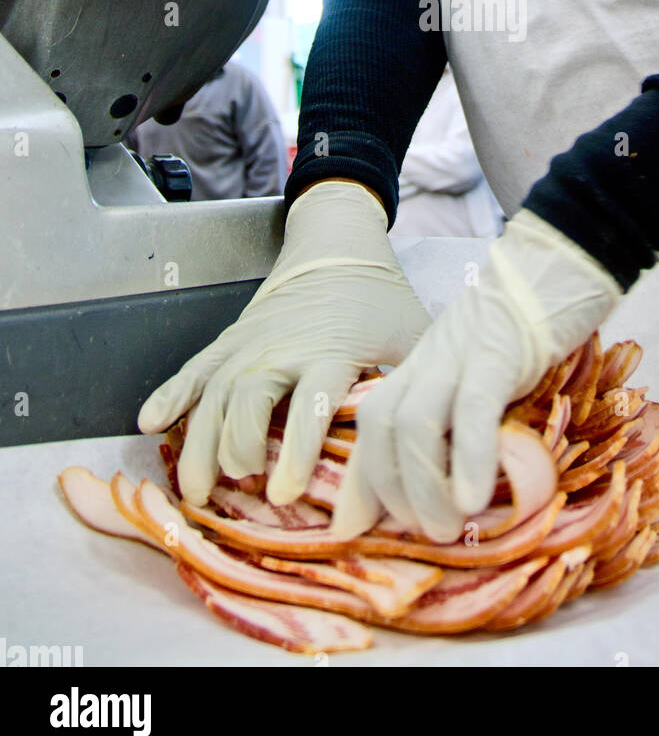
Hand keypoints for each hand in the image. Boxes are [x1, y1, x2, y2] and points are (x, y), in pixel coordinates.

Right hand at [137, 181, 431, 506]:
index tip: (285, 491)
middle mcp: (285, 348)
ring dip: (201, 441)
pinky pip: (195, 367)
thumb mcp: (412, 337)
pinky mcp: (232, 338)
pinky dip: (172, 394)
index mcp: (333, 351)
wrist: (339, 245)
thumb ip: (418, 387)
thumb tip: (430, 447)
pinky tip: (151, 423)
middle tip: (242, 486)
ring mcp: (252, 343)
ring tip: (196, 489)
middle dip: (241, 447)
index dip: (297, 451)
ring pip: (216, 393)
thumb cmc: (381, 299)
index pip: (312, 404)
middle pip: (251, 400)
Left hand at [331, 208, 622, 542]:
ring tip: (445, 527)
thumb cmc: (530, 320)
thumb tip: (469, 478)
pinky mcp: (499, 352)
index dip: (359, 481)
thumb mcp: (485, 366)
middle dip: (387, 488)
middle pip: (380, 424)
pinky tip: (473, 498)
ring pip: (414, 422)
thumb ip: (469, 410)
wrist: (560, 257)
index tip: (352, 529)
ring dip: (422, 484)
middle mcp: (430, 361)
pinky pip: (473, 409)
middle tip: (419, 532)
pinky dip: (468, 458)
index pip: (373, 424)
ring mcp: (460, 355)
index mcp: (423, 366)